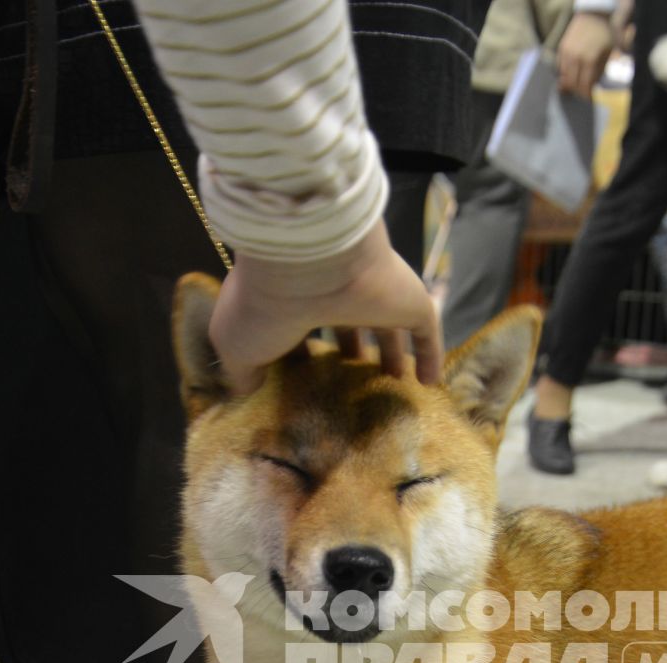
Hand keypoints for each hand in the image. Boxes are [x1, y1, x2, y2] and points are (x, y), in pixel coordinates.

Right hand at [208, 218, 441, 393]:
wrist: (312, 266)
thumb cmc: (265, 308)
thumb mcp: (235, 346)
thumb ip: (242, 373)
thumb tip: (248, 392)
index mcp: (293, 299)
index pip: (303, 328)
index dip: (306, 354)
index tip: (309, 383)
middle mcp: (335, 294)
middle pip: (348, 325)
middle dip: (352, 351)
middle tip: (354, 381)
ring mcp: (376, 296)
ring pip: (387, 329)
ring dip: (391, 355)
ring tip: (393, 382)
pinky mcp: (410, 302)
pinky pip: (426, 333)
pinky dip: (431, 356)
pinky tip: (431, 382)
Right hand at [556, 12, 613, 99]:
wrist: (593, 16)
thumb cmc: (605, 35)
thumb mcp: (608, 54)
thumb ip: (599, 72)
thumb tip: (591, 88)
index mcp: (590, 60)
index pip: (585, 86)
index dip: (587, 96)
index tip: (589, 100)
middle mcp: (576, 58)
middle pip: (573, 84)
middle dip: (578, 92)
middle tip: (583, 95)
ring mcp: (566, 53)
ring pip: (564, 77)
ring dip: (570, 84)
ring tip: (576, 87)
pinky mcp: (561, 49)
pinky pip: (560, 68)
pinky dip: (565, 74)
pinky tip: (571, 75)